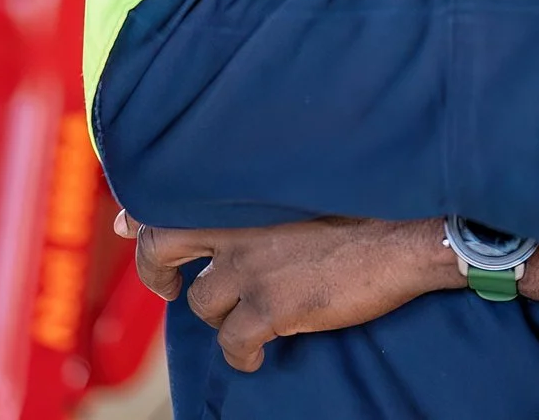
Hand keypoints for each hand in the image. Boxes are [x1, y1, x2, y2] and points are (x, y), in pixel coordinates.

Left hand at [119, 212, 461, 371]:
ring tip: (246, 318)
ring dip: (220, 314)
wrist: (407, 231)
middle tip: (172, 287)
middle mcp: (236, 226)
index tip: (130, 226)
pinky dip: (241, 356)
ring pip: (204, 304)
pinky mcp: (274, 308)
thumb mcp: (300, 182)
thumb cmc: (365, 201)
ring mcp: (252, 268)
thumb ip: (255, 191)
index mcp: (242, 190)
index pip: (169, 197)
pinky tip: (260, 356)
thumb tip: (227, 193)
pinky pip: (233, 344)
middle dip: (158, 273)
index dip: (144, 217)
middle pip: (162, 250)